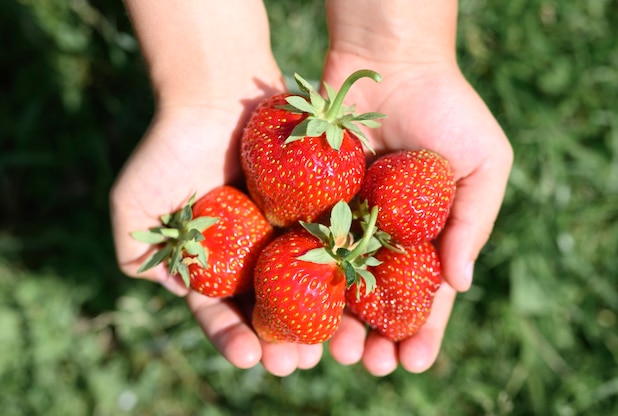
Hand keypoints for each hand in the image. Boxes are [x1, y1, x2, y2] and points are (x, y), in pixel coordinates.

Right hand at [110, 74, 325, 376]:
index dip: (232, 338)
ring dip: (318, 319)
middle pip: (269, 308)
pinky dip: (341, 268)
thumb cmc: (169, 148)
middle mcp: (251, 253)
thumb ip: (139, 256)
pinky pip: (332, 242)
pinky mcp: (316, 206)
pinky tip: (353, 294)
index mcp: (213, 263)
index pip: (222, 312)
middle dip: (281, 340)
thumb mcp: (135, 208)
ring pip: (306, 285)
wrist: (214, 91)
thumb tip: (170, 291)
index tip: (249, 356)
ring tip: (331, 344)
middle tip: (296, 363)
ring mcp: (285, 231)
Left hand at [323, 53, 512, 374]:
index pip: (423, 296)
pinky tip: (296, 303)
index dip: (422, 332)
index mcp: (425, 237)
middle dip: (372, 336)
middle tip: (365, 363)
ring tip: (332, 349)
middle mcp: (381, 237)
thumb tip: (460, 286)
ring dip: (333, 320)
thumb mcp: (484, 165)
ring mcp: (343, 220)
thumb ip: (474, 224)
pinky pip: (305, 243)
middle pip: (374, 300)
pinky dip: (300, 275)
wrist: (394, 62)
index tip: (415, 363)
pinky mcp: (311, 200)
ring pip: (335, 283)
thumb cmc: (449, 110)